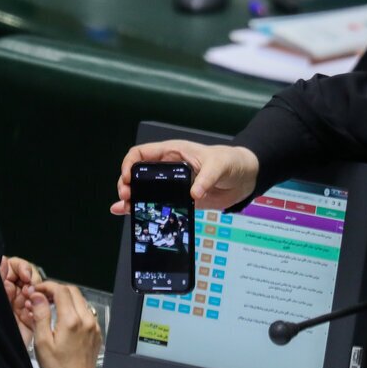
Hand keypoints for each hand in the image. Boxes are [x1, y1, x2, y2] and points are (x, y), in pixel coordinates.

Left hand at [0, 256, 41, 347]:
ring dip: (37, 296)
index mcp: (2, 284)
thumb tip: (2, 259)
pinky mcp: (31, 318)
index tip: (26, 276)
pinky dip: (39, 310)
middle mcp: (12, 292)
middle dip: (33, 282)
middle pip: (31, 277)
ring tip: (29, 305)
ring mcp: (23, 305)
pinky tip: (31, 315)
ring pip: (38, 292)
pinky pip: (41, 308)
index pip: (17, 266)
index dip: (24, 268)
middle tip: (28, 292)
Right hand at [23, 281, 100, 367]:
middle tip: (44, 296)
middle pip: (73, 291)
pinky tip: (65, 318)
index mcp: (71, 321)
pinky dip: (75, 309)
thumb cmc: (59, 367)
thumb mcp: (42, 342)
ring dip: (67, 299)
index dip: (48, 286)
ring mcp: (94, 326)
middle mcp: (86, 320)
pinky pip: (87, 312)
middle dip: (57, 290)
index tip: (38, 290)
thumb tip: (38, 297)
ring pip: (81, 300)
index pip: (61, 291)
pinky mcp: (97, 332)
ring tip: (52, 307)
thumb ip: (40, 316)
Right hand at [110, 140, 258, 213]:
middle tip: (126, 196)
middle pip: (137, 173)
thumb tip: (194, 193)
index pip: (141, 153)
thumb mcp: (219, 166)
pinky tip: (129, 214)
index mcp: (172, 152)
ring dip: (131, 198)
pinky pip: (155, 203)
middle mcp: (167, 168)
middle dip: (127, 184)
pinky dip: (141, 208)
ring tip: (124, 207)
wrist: (243, 178)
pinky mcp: (176, 199)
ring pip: (142, 189)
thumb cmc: (230, 162)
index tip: (129, 177)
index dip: (130, 164)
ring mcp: (170, 185)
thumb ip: (207, 178)